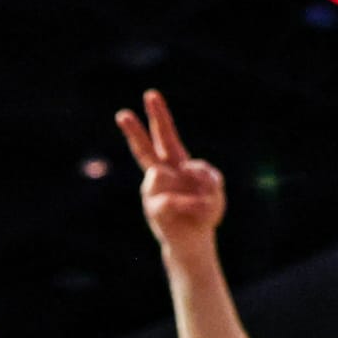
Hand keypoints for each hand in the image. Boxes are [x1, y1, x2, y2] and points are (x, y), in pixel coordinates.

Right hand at [114, 89, 226, 246]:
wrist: (193, 243)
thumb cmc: (204, 213)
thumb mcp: (216, 189)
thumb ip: (206, 175)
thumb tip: (183, 172)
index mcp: (175, 164)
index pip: (165, 136)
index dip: (159, 116)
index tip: (150, 94)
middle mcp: (160, 175)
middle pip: (145, 148)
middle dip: (134, 130)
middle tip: (122, 113)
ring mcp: (153, 191)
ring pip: (159, 172)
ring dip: (194, 190)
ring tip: (203, 207)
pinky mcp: (153, 208)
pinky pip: (174, 198)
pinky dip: (194, 205)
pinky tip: (198, 214)